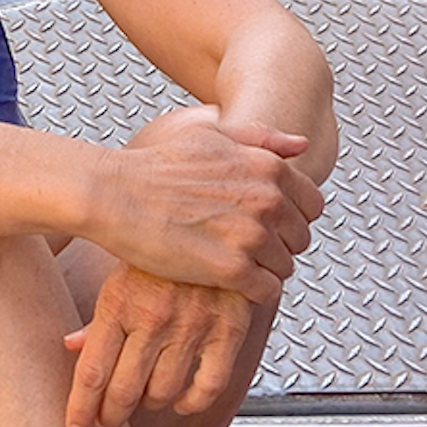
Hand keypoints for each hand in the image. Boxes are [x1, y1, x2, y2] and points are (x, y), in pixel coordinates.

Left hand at [62, 263, 269, 426]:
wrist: (217, 213)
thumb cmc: (161, 244)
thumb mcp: (122, 273)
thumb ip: (99, 316)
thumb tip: (71, 347)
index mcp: (119, 303)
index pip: (92, 374)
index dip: (81, 411)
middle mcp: (153, 318)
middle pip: (122, 391)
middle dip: (110, 416)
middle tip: (107, 423)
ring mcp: (192, 325)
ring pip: (163, 393)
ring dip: (149, 404)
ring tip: (143, 400)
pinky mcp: (228, 328)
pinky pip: (209, 385)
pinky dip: (192, 400)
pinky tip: (183, 399)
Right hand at [99, 110, 322, 299]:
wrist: (114, 194)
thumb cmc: (158, 163)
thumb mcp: (212, 134)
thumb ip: (262, 138)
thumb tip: (302, 146)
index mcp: (269, 168)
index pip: (312, 206)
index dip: (292, 217)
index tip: (268, 225)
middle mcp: (268, 200)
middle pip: (300, 238)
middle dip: (280, 245)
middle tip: (246, 248)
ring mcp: (252, 236)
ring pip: (285, 267)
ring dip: (265, 270)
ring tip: (233, 265)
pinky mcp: (232, 270)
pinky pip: (267, 291)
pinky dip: (254, 292)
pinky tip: (229, 283)